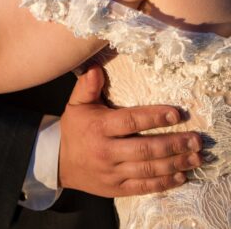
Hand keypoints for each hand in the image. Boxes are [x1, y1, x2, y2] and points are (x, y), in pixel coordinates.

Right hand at [58, 64, 202, 196]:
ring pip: (149, 168)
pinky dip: (165, 182)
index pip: (130, 121)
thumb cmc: (74, 130)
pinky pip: (145, 186)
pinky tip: (181, 175)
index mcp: (98, 127)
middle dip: (173, 144)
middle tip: (195, 139)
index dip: (154, 117)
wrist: (60, 162)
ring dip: (175, 163)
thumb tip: (96, 68)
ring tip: (195, 156)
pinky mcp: (118, 188)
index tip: (176, 113)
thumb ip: (87, 86)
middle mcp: (106, 150)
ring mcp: (112, 171)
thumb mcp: (76, 105)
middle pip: (145, 148)